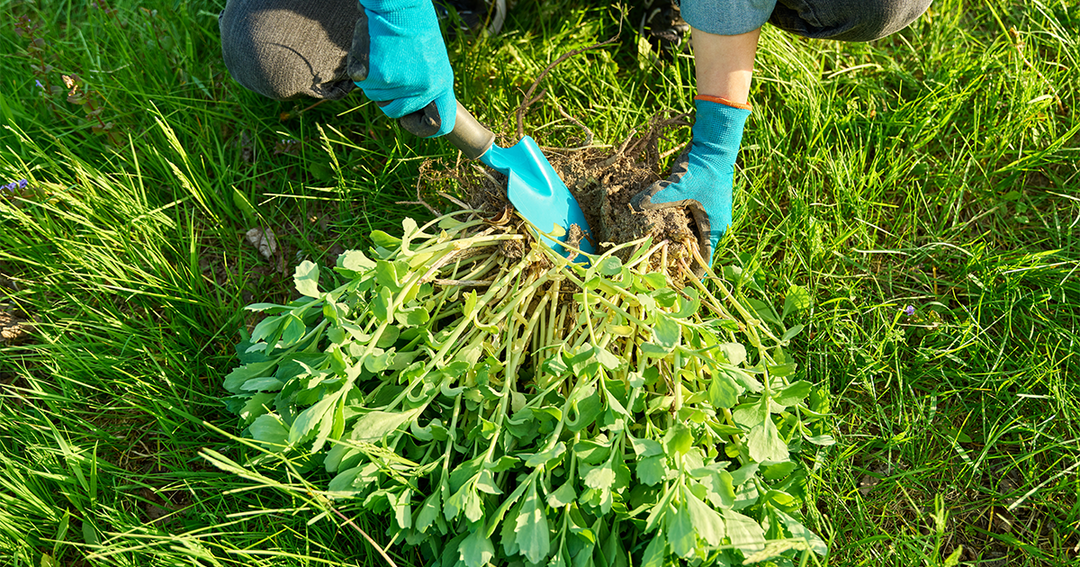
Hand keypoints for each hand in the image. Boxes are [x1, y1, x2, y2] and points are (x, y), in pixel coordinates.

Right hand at [348, 0, 456, 137]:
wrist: (399, 4)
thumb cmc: (415, 28)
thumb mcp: (432, 60)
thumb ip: (426, 86)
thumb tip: (415, 114)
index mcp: (441, 85)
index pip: (440, 124)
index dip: (424, 127)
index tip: (413, 120)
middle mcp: (423, 88)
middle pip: (395, 111)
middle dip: (389, 96)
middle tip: (391, 70)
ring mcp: (400, 83)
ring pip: (376, 97)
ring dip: (375, 81)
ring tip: (385, 55)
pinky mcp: (379, 75)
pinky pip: (363, 83)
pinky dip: (362, 69)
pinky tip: (373, 52)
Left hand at [631, 96, 749, 269]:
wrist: (713, 146)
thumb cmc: (702, 170)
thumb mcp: (677, 187)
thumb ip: (656, 199)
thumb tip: (632, 207)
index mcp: (714, 227)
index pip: (704, 260)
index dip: (691, 274)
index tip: (677, 285)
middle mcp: (712, 224)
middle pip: (695, 250)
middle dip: (679, 261)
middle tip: (661, 273)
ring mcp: (706, 214)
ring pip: (689, 236)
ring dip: (675, 245)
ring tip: (657, 257)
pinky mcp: (698, 203)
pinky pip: (685, 222)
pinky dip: (673, 228)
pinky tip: (659, 231)